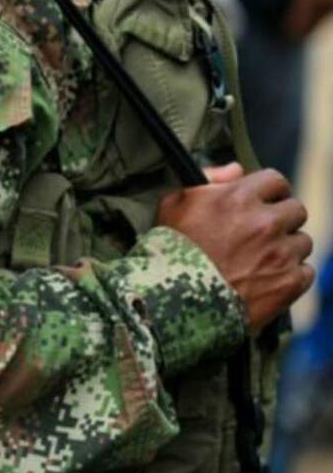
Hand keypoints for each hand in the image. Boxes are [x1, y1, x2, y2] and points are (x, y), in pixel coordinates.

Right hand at [157, 163, 313, 333]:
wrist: (172, 302)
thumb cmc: (167, 251)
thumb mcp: (174, 205)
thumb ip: (207, 180)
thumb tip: (237, 170)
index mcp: (240, 198)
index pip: (275, 181)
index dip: (269, 192)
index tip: (262, 203)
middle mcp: (266, 222)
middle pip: (296, 211)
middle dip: (281, 220)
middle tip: (261, 235)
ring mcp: (280, 254)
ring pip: (303, 242)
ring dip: (286, 249)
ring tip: (260, 262)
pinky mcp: (289, 284)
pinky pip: (306, 272)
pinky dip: (290, 276)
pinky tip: (266, 281)